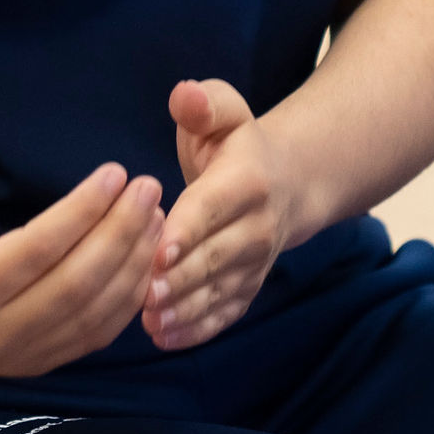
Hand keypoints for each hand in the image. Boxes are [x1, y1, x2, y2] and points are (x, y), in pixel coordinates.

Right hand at [0, 164, 163, 378]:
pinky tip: (145, 262)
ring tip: (156, 216)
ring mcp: (18, 359)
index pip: (32, 255)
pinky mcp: (34, 365)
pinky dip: (126, 301)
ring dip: (133, 265)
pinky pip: (92, 337)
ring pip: (92, 316)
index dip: (77, 214)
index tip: (113, 174)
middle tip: (148, 186)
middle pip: (75, 286)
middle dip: (120, 234)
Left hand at [146, 79, 291, 352]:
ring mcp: (256, 263)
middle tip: (144, 296)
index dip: (185, 230)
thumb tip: (184, 95)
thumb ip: (204, 102)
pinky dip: (198, 329)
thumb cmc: (236, 145)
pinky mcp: (249, 288)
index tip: (157, 250)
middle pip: (215, 256)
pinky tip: (164, 338)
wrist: (288, 183)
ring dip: (186, 310)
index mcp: (247, 181)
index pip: (212, 207)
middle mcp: (258, 226)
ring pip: (219, 290)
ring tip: (149, 323)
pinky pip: (226, 313)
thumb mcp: (224, 112)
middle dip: (181, 279)